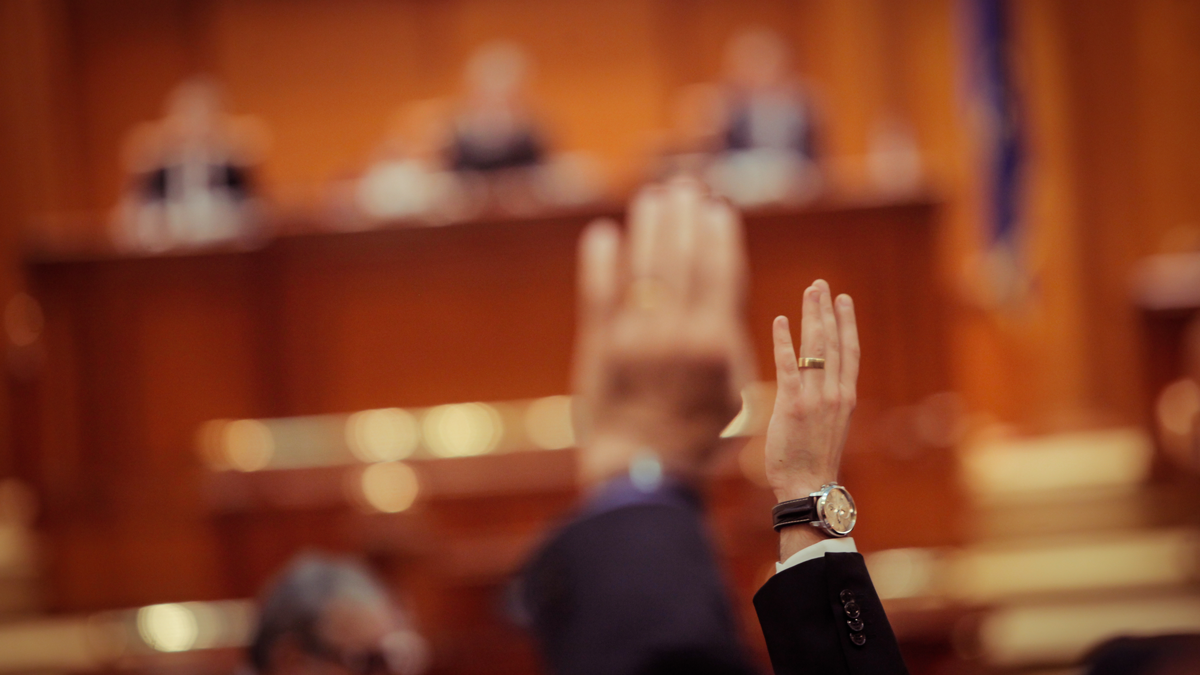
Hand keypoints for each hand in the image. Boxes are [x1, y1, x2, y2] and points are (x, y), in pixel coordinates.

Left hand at [573, 180, 753, 483]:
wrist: (641, 475)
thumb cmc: (697, 440)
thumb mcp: (735, 395)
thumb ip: (729, 344)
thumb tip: (719, 298)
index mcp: (714, 343)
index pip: (718, 271)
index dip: (717, 234)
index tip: (716, 209)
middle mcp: (675, 333)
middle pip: (680, 257)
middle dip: (684, 216)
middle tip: (684, 188)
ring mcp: (634, 337)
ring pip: (642, 266)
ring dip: (648, 226)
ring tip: (653, 198)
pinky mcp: (599, 346)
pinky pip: (598, 292)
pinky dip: (600, 260)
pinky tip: (603, 234)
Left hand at [764, 281, 858, 553]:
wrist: (808, 487)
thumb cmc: (811, 460)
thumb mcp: (825, 426)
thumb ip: (820, 401)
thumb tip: (806, 384)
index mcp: (845, 397)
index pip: (849, 352)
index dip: (846, 323)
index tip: (843, 300)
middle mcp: (835, 393)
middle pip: (833, 342)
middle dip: (827, 310)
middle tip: (821, 285)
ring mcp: (816, 398)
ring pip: (816, 347)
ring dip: (812, 316)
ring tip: (809, 292)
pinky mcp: (793, 405)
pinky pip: (789, 366)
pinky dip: (785, 341)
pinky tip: (782, 320)